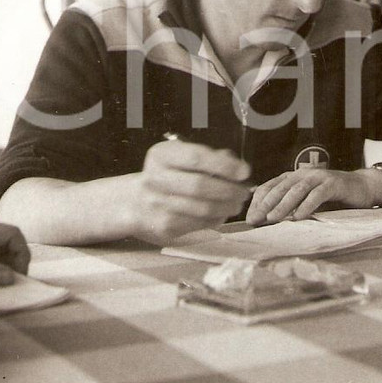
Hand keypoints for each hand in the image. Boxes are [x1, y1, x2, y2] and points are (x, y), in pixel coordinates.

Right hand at [130, 139, 251, 243]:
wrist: (136, 204)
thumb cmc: (168, 176)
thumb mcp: (182, 157)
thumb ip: (210, 157)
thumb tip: (238, 166)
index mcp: (161, 156)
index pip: (196, 158)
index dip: (224, 165)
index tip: (245, 171)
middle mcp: (155, 179)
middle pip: (199, 185)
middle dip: (229, 190)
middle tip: (244, 191)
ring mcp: (158, 205)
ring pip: (202, 209)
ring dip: (227, 207)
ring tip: (236, 203)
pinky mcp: (165, 226)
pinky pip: (199, 224)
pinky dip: (217, 219)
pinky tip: (221, 213)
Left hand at [246, 168, 381, 225]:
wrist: (362, 187)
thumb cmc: (332, 197)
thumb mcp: (306, 200)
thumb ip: (290, 205)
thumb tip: (265, 219)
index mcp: (293, 177)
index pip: (269, 186)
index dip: (258, 202)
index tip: (250, 218)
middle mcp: (303, 174)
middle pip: (279, 188)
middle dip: (265, 204)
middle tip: (254, 220)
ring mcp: (318, 177)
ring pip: (296, 190)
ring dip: (283, 205)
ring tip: (272, 219)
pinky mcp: (333, 184)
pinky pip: (317, 195)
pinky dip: (306, 206)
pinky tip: (298, 218)